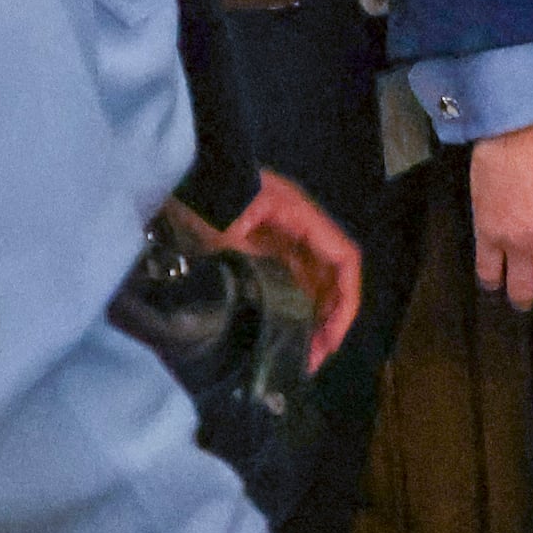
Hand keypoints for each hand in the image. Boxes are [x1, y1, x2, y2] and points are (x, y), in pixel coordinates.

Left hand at [211, 169, 363, 369]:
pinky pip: (293, 281)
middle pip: (333, 276)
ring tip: (303, 354)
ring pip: (314, 282)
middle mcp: (302, 229)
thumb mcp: (223, 232)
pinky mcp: (268, 248)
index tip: (331, 337)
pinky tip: (286, 331)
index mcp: (301, 219)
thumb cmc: (206, 196)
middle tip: (314, 358)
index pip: (344, 259)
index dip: (346, 299)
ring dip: (315, 317)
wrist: (186, 174)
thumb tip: (265, 309)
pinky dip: (296, 307)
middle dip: (331, 318)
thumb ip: (248, 265)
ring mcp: (285, 238)